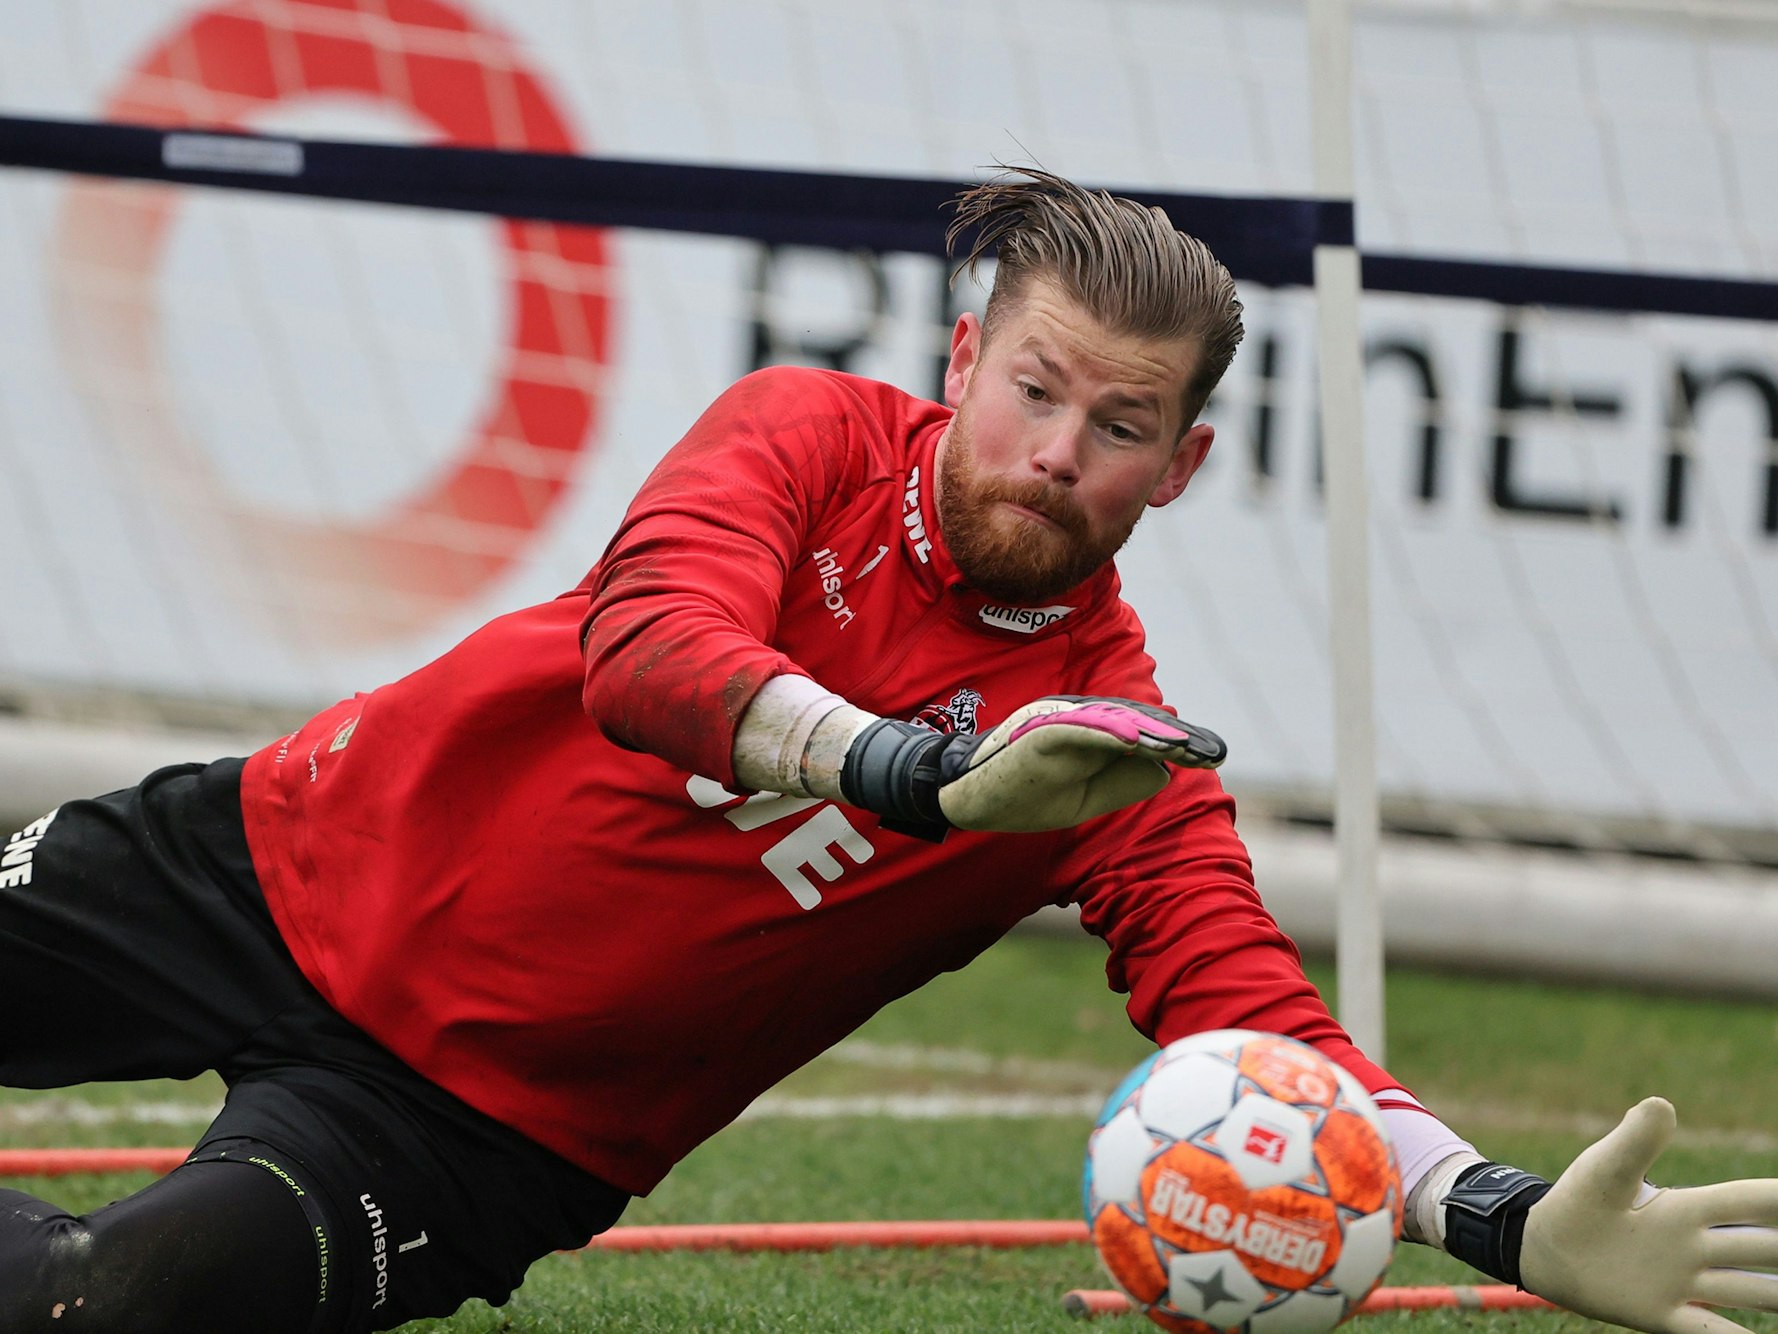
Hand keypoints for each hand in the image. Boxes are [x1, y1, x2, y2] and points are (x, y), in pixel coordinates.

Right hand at [839, 696, 1224, 835]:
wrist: (966, 799)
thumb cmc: (1022, 796)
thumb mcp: (1084, 799)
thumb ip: (1121, 783)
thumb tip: (1163, 769)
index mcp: (1089, 735)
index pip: (1141, 734)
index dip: (1177, 742)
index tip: (1215, 757)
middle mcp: (1076, 720)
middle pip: (1135, 722)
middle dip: (1175, 737)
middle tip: (1214, 752)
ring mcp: (1056, 723)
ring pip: (1112, 722)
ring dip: (1150, 732)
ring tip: (1185, 745)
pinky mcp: (1037, 732)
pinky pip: (1077, 730)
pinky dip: (1108, 733)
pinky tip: (1137, 740)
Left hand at [1520, 1098, 1777, 1333]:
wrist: (1542, 1245)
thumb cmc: (1577, 1200)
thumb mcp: (1605, 1168)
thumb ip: (1635, 1142)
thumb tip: (1662, 1104)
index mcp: (1685, 1209)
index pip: (1747, 1203)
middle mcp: (1693, 1247)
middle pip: (1761, 1250)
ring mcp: (1682, 1283)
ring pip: (1751, 1293)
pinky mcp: (1661, 1314)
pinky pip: (1712, 1333)